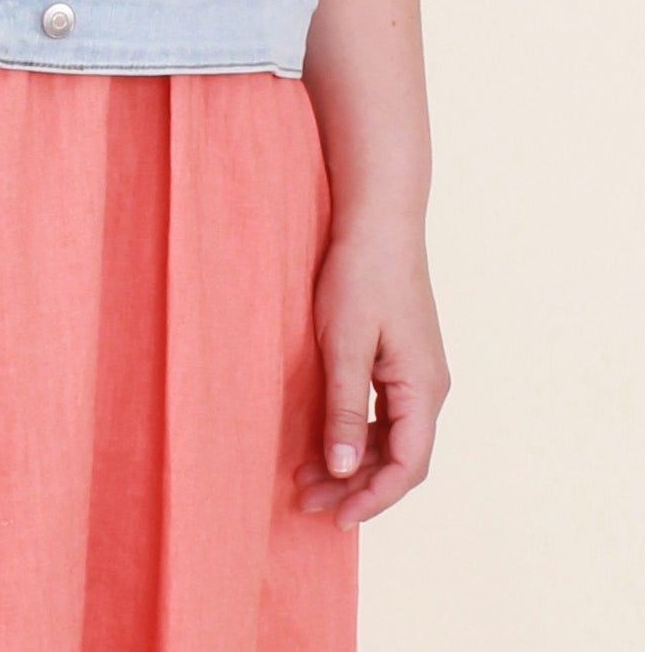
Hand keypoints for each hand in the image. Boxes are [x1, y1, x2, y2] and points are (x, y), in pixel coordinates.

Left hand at [295, 215, 450, 529]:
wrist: (379, 217)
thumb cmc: (361, 272)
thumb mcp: (344, 342)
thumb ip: (346, 408)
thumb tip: (346, 471)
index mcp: (422, 388)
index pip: (407, 467)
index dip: (373, 499)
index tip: (336, 517)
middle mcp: (428, 387)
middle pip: (400, 459)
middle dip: (356, 486)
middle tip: (306, 500)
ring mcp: (417, 373)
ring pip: (391, 439)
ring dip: (354, 463)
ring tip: (306, 477)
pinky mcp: (401, 359)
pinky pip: (385, 415)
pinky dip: (357, 435)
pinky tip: (325, 441)